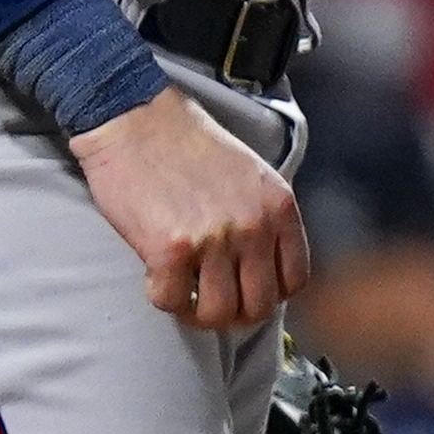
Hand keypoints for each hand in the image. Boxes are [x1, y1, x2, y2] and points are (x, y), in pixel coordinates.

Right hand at [72, 87, 311, 331]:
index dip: (271, 294)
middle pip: (260, 305)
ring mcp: (213, 239)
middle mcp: (254, 226)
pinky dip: (163, 298)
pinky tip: (157, 277)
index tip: (247, 291)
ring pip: (218, 314)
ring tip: (184, 294)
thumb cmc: (191, 146)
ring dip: (198, 314)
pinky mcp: (169, 249)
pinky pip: (171, 302)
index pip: (295, 279)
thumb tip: (264, 269)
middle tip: (211, 302)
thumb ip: (265, 218)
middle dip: (235, 314)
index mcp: (279, 207)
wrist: (139, 120)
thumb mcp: (253, 176)